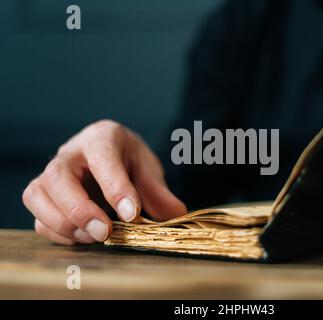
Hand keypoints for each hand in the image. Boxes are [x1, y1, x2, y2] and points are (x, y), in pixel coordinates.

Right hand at [22, 120, 186, 244]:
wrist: (111, 156)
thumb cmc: (129, 160)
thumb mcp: (148, 169)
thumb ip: (158, 190)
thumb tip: (176, 212)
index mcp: (101, 138)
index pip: (102, 158)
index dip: (115, 187)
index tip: (131, 213)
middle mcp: (71, 153)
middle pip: (56, 177)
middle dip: (79, 209)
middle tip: (105, 232)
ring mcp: (52, 175)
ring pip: (37, 195)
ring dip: (63, 222)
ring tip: (94, 236)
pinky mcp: (45, 197)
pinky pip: (38, 216)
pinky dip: (57, 233)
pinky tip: (83, 238)